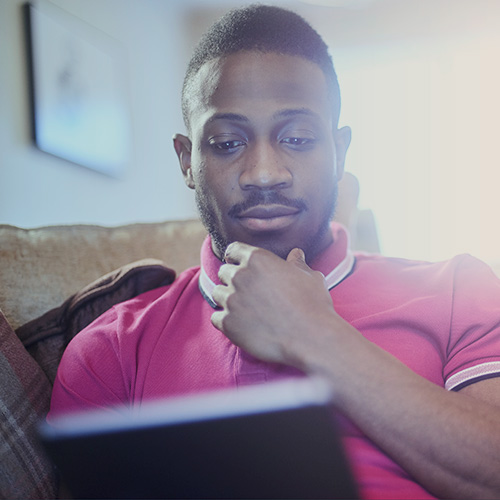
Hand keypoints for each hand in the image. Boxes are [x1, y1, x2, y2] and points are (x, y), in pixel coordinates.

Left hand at [211, 242, 336, 367]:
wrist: (310, 337)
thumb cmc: (313, 304)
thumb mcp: (309, 277)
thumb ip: (297, 264)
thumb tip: (296, 254)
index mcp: (257, 259)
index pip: (233, 250)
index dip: (236, 258)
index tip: (240, 266)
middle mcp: (240, 276)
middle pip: (224, 273)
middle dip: (233, 280)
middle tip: (248, 293)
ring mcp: (231, 300)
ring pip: (218, 294)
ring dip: (228, 300)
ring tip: (245, 310)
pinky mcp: (228, 323)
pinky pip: (216, 318)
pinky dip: (226, 322)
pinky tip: (242, 326)